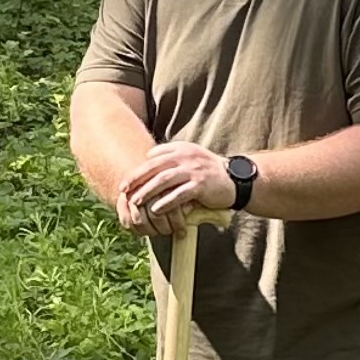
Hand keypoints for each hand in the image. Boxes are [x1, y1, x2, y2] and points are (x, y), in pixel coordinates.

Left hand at [112, 140, 238, 232]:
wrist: (235, 179)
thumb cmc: (208, 170)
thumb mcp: (190, 156)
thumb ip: (170, 154)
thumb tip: (148, 156)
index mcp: (181, 150)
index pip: (154, 158)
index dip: (138, 170)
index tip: (126, 182)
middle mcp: (186, 157)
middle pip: (155, 168)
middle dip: (137, 179)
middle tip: (124, 190)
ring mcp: (194, 171)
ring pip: (165, 180)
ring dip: (148, 191)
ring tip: (136, 201)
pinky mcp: (201, 185)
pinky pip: (179, 194)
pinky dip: (166, 202)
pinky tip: (156, 210)